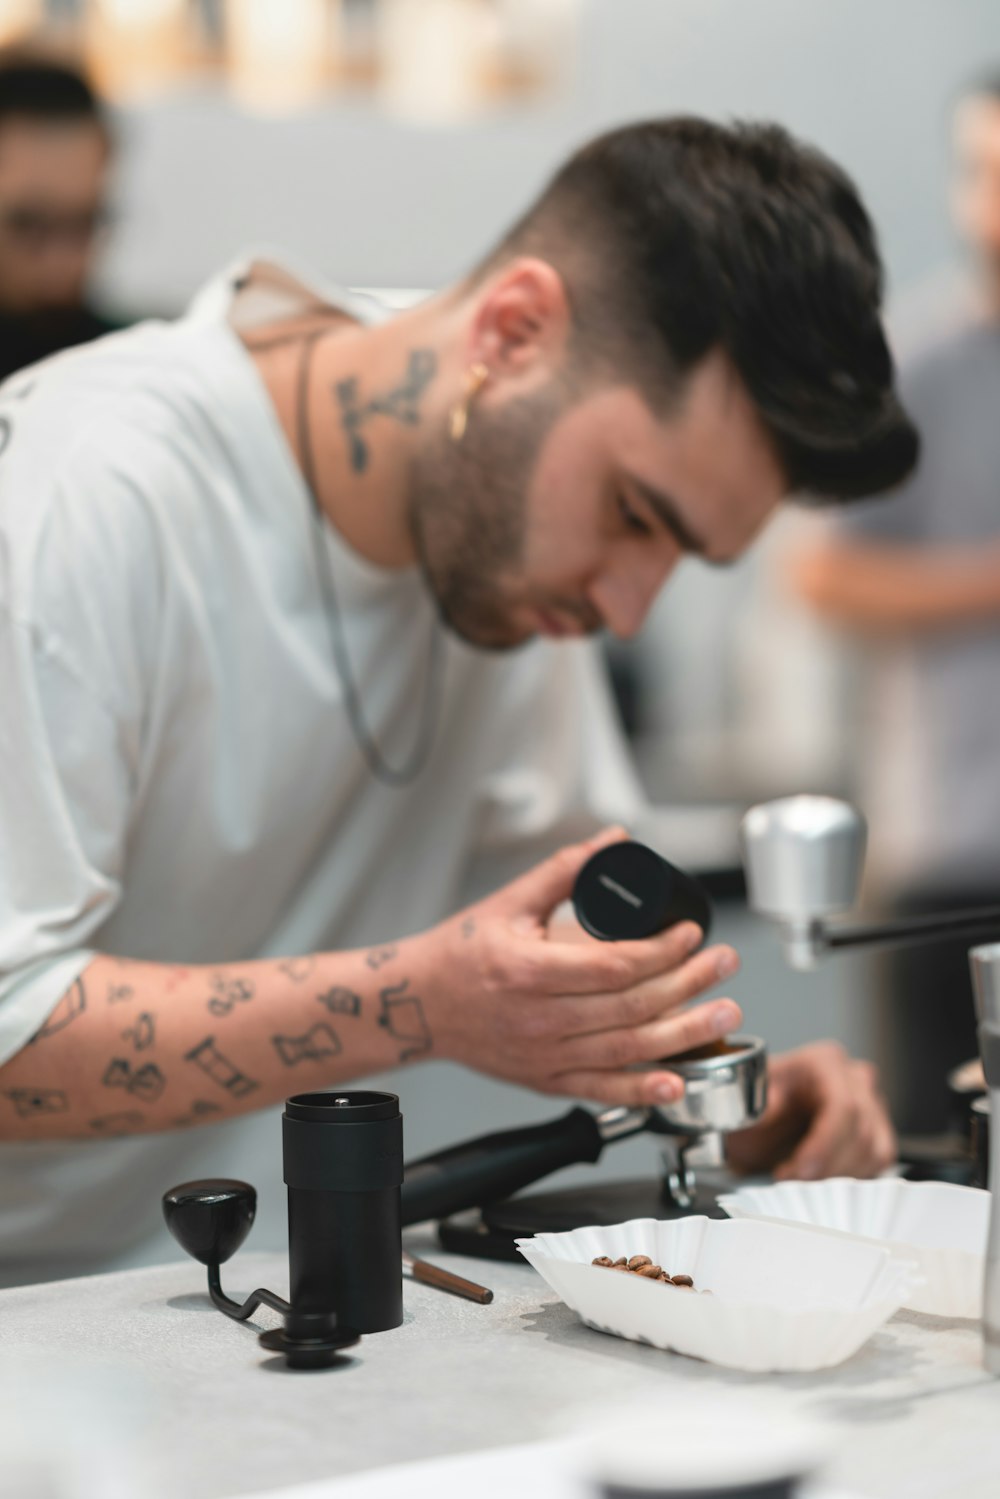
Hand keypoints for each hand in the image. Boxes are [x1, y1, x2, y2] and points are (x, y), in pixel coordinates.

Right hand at [416, 828, 742, 1108]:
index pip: (613, 966)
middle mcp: (537, 1019)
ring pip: (627, 1049)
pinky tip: (676, 1082)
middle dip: (689, 983)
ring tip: (725, 1011)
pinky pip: (602, 1089)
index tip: (690, 932)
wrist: (417, 1007)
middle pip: (630, 1007)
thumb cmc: (459, 954)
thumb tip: (614, 842)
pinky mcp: (545, 1080)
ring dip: (684, 1033)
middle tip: (724, 963)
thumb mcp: (508, 902)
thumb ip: (564, 870)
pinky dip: (642, 1090)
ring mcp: (543, 1056)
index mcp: (527, 970)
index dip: (661, 951)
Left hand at [724, 1041, 895, 1179]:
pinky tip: (821, 1179)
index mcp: (824, 1062)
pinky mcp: (879, 1131)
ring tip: (798, 1179)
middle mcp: (856, 1078)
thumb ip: (759, 1109)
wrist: (760, 1118)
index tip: (800, 1171)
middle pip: (860, 1132)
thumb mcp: (746, 1106)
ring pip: (873, 1151)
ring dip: (836, 1176)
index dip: (825, 1145)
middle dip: (824, 1167)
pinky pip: (879, 1162)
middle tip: (789, 1181)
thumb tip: (770, 1111)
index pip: (843, 1106)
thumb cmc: (755, 1107)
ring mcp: (873, 1104)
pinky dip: (851, 1179)